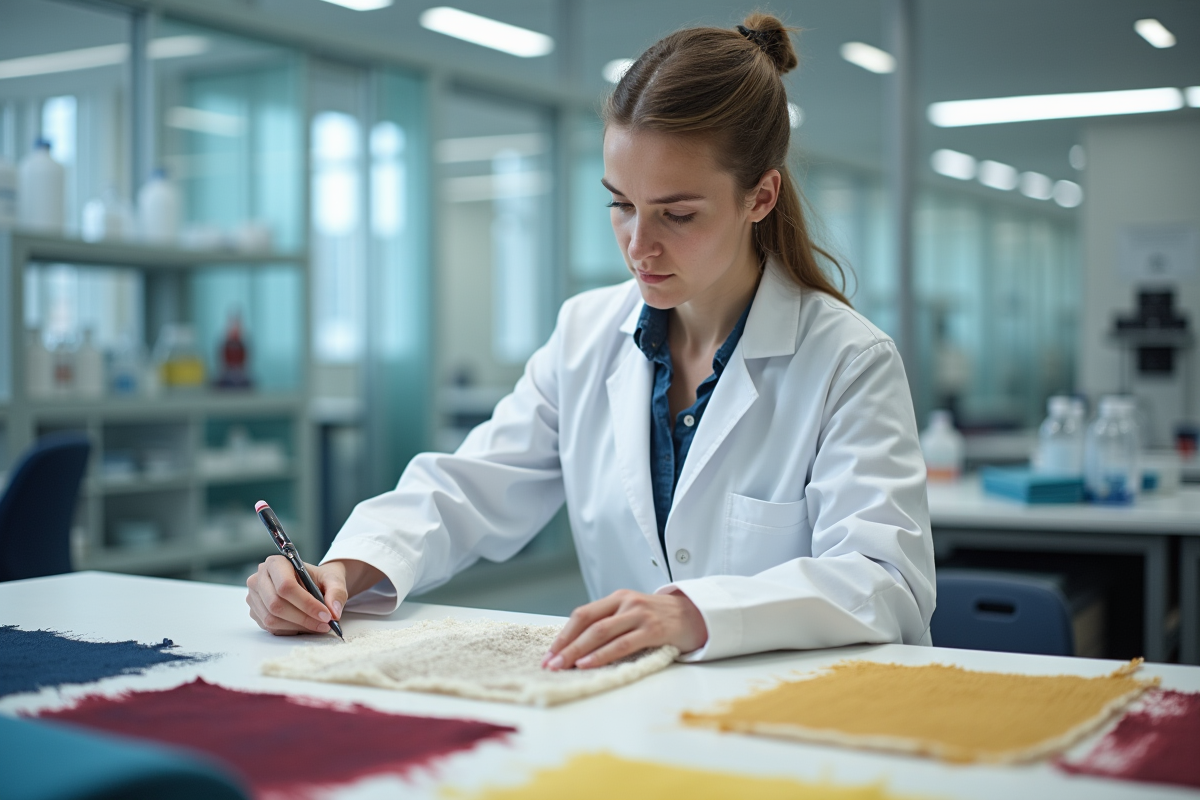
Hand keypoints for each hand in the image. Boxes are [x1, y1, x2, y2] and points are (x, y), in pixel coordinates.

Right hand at [246, 558, 381, 635]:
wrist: (312, 583)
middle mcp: (259, 578)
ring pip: (272, 619)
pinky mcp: (256, 612)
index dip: (306, 603)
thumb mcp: (333, 580)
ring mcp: (255, 596)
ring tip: (318, 626)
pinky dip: (291, 630)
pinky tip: (305, 626)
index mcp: (276, 563)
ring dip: (298, 626)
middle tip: (325, 623)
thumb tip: (334, 612)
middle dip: (303, 618)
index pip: (286, 586)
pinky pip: (270, 627)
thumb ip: (336, 592)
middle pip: (276, 604)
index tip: (326, 614)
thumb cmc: (319, 579)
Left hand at [541, 589, 707, 669]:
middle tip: (550, 664)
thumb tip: (578, 647)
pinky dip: (602, 655)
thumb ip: (610, 623)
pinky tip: (588, 664)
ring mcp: (640, 614)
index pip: (582, 614)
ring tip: (563, 667)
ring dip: (578, 651)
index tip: (549, 654)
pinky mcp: (653, 630)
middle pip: (587, 623)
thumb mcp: (632, 613)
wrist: (698, 615)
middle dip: (565, 645)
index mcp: (617, 598)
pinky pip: (622, 643)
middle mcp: (626, 602)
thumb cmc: (661, 618)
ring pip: (601, 632)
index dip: (563, 634)